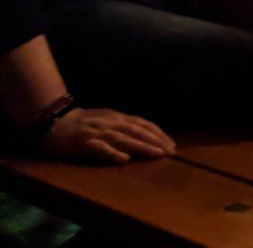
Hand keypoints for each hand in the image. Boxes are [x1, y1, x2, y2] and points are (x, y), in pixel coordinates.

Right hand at [41, 107, 175, 162]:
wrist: (56, 121)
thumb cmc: (85, 123)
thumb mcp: (108, 121)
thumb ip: (125, 127)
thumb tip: (146, 137)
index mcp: (118, 117)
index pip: (144, 125)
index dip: (159, 135)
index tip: (172, 145)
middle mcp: (111, 123)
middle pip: (137, 131)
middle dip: (156, 141)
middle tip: (170, 152)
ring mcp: (97, 132)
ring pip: (123, 139)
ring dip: (142, 146)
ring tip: (156, 155)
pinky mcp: (83, 142)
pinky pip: (99, 148)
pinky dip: (112, 153)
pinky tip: (123, 159)